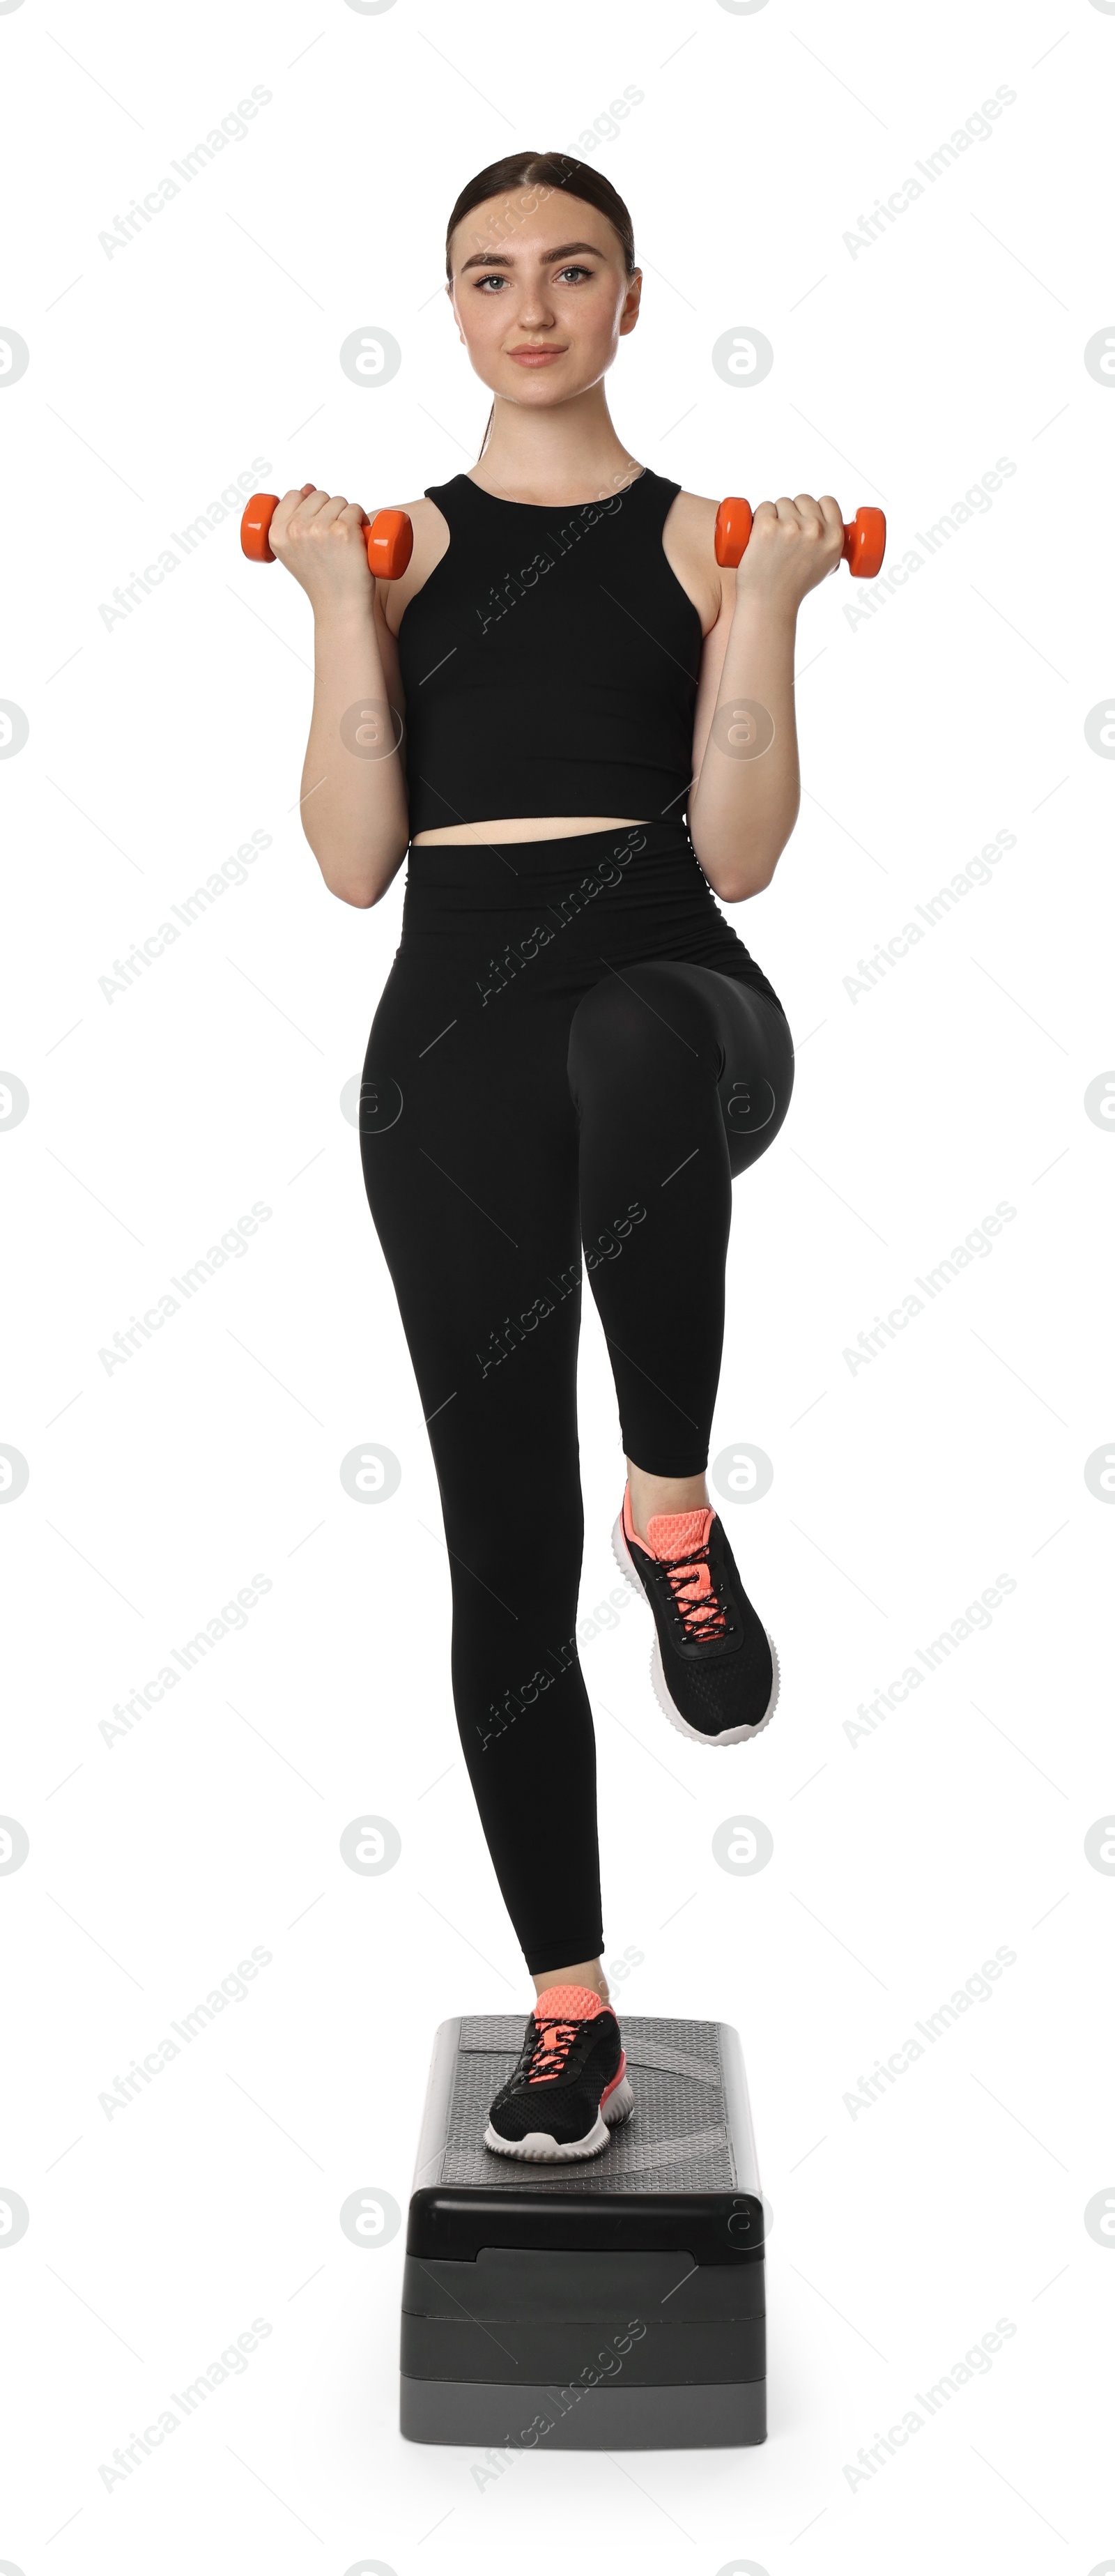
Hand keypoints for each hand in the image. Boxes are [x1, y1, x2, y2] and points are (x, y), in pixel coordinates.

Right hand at [266, 484, 375, 613]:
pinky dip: (361, 519)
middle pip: (318, 495)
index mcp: (277, 533)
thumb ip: (293, 521)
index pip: (293, 495)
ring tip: (345, 540)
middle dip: (330, 509)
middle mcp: (295, 529)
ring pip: (338, 501)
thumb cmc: (321, 579)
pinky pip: (355, 509)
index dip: (308, 504)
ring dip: (346, 515)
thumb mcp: (294, 552)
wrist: (339, 606)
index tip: (316, 523)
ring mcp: (319, 529)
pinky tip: (359, 537)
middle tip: (333, 538)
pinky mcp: (344, 531)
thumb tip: (308, 488)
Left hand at [734, 493, 844, 611]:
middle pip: (802, 500)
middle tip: (784, 535)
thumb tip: (829, 530)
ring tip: (771, 540)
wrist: (769, 603)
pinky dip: (758, 517)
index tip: (806, 516)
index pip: (828, 502)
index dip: (816, 507)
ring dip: (774, 514)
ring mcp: (790, 527)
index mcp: (834, 538)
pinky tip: (758, 534)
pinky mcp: (766, 527)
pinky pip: (763, 507)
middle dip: (792, 511)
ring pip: (781, 502)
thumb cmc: (794, 588)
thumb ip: (831, 546)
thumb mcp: (826, 567)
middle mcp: (815, 530)